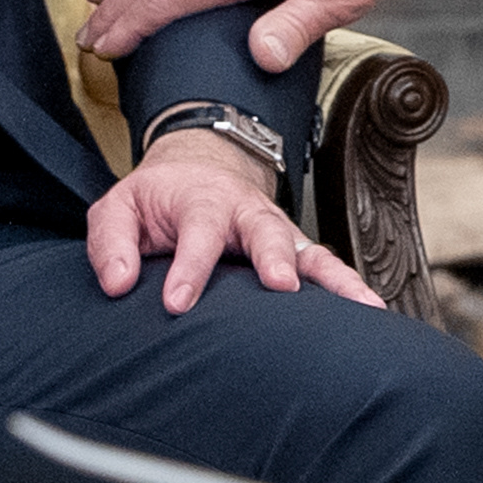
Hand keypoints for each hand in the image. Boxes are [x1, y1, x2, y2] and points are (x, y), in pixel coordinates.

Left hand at [91, 126, 384, 313]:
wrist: (197, 170)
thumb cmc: (156, 200)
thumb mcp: (118, 209)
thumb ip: (111, 243)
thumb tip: (118, 285)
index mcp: (201, 200)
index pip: (197, 231)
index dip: (189, 267)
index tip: (177, 303)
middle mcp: (246, 212)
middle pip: (265, 230)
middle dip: (274, 256)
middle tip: (282, 285)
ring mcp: (276, 232)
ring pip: (309, 250)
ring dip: (334, 277)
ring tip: (361, 306)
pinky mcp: (294, 251)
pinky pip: (326, 267)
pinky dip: (349, 287)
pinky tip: (371, 311)